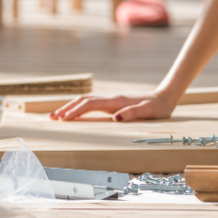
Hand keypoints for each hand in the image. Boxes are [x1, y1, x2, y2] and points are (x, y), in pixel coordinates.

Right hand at [50, 91, 176, 121]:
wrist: (165, 97)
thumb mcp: (149, 112)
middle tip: (52, 118)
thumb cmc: (158, 108)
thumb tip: (116, 117)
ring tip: (57, 116)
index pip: (90, 105)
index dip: (75, 111)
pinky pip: (93, 104)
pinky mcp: (114, 103)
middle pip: (84, 100)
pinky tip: (76, 114)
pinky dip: (80, 107)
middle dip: (67, 109)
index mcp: (116, 101)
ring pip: (86, 101)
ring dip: (71, 107)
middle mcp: (112, 99)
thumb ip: (134, 113)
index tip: (62, 120)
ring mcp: (112, 100)